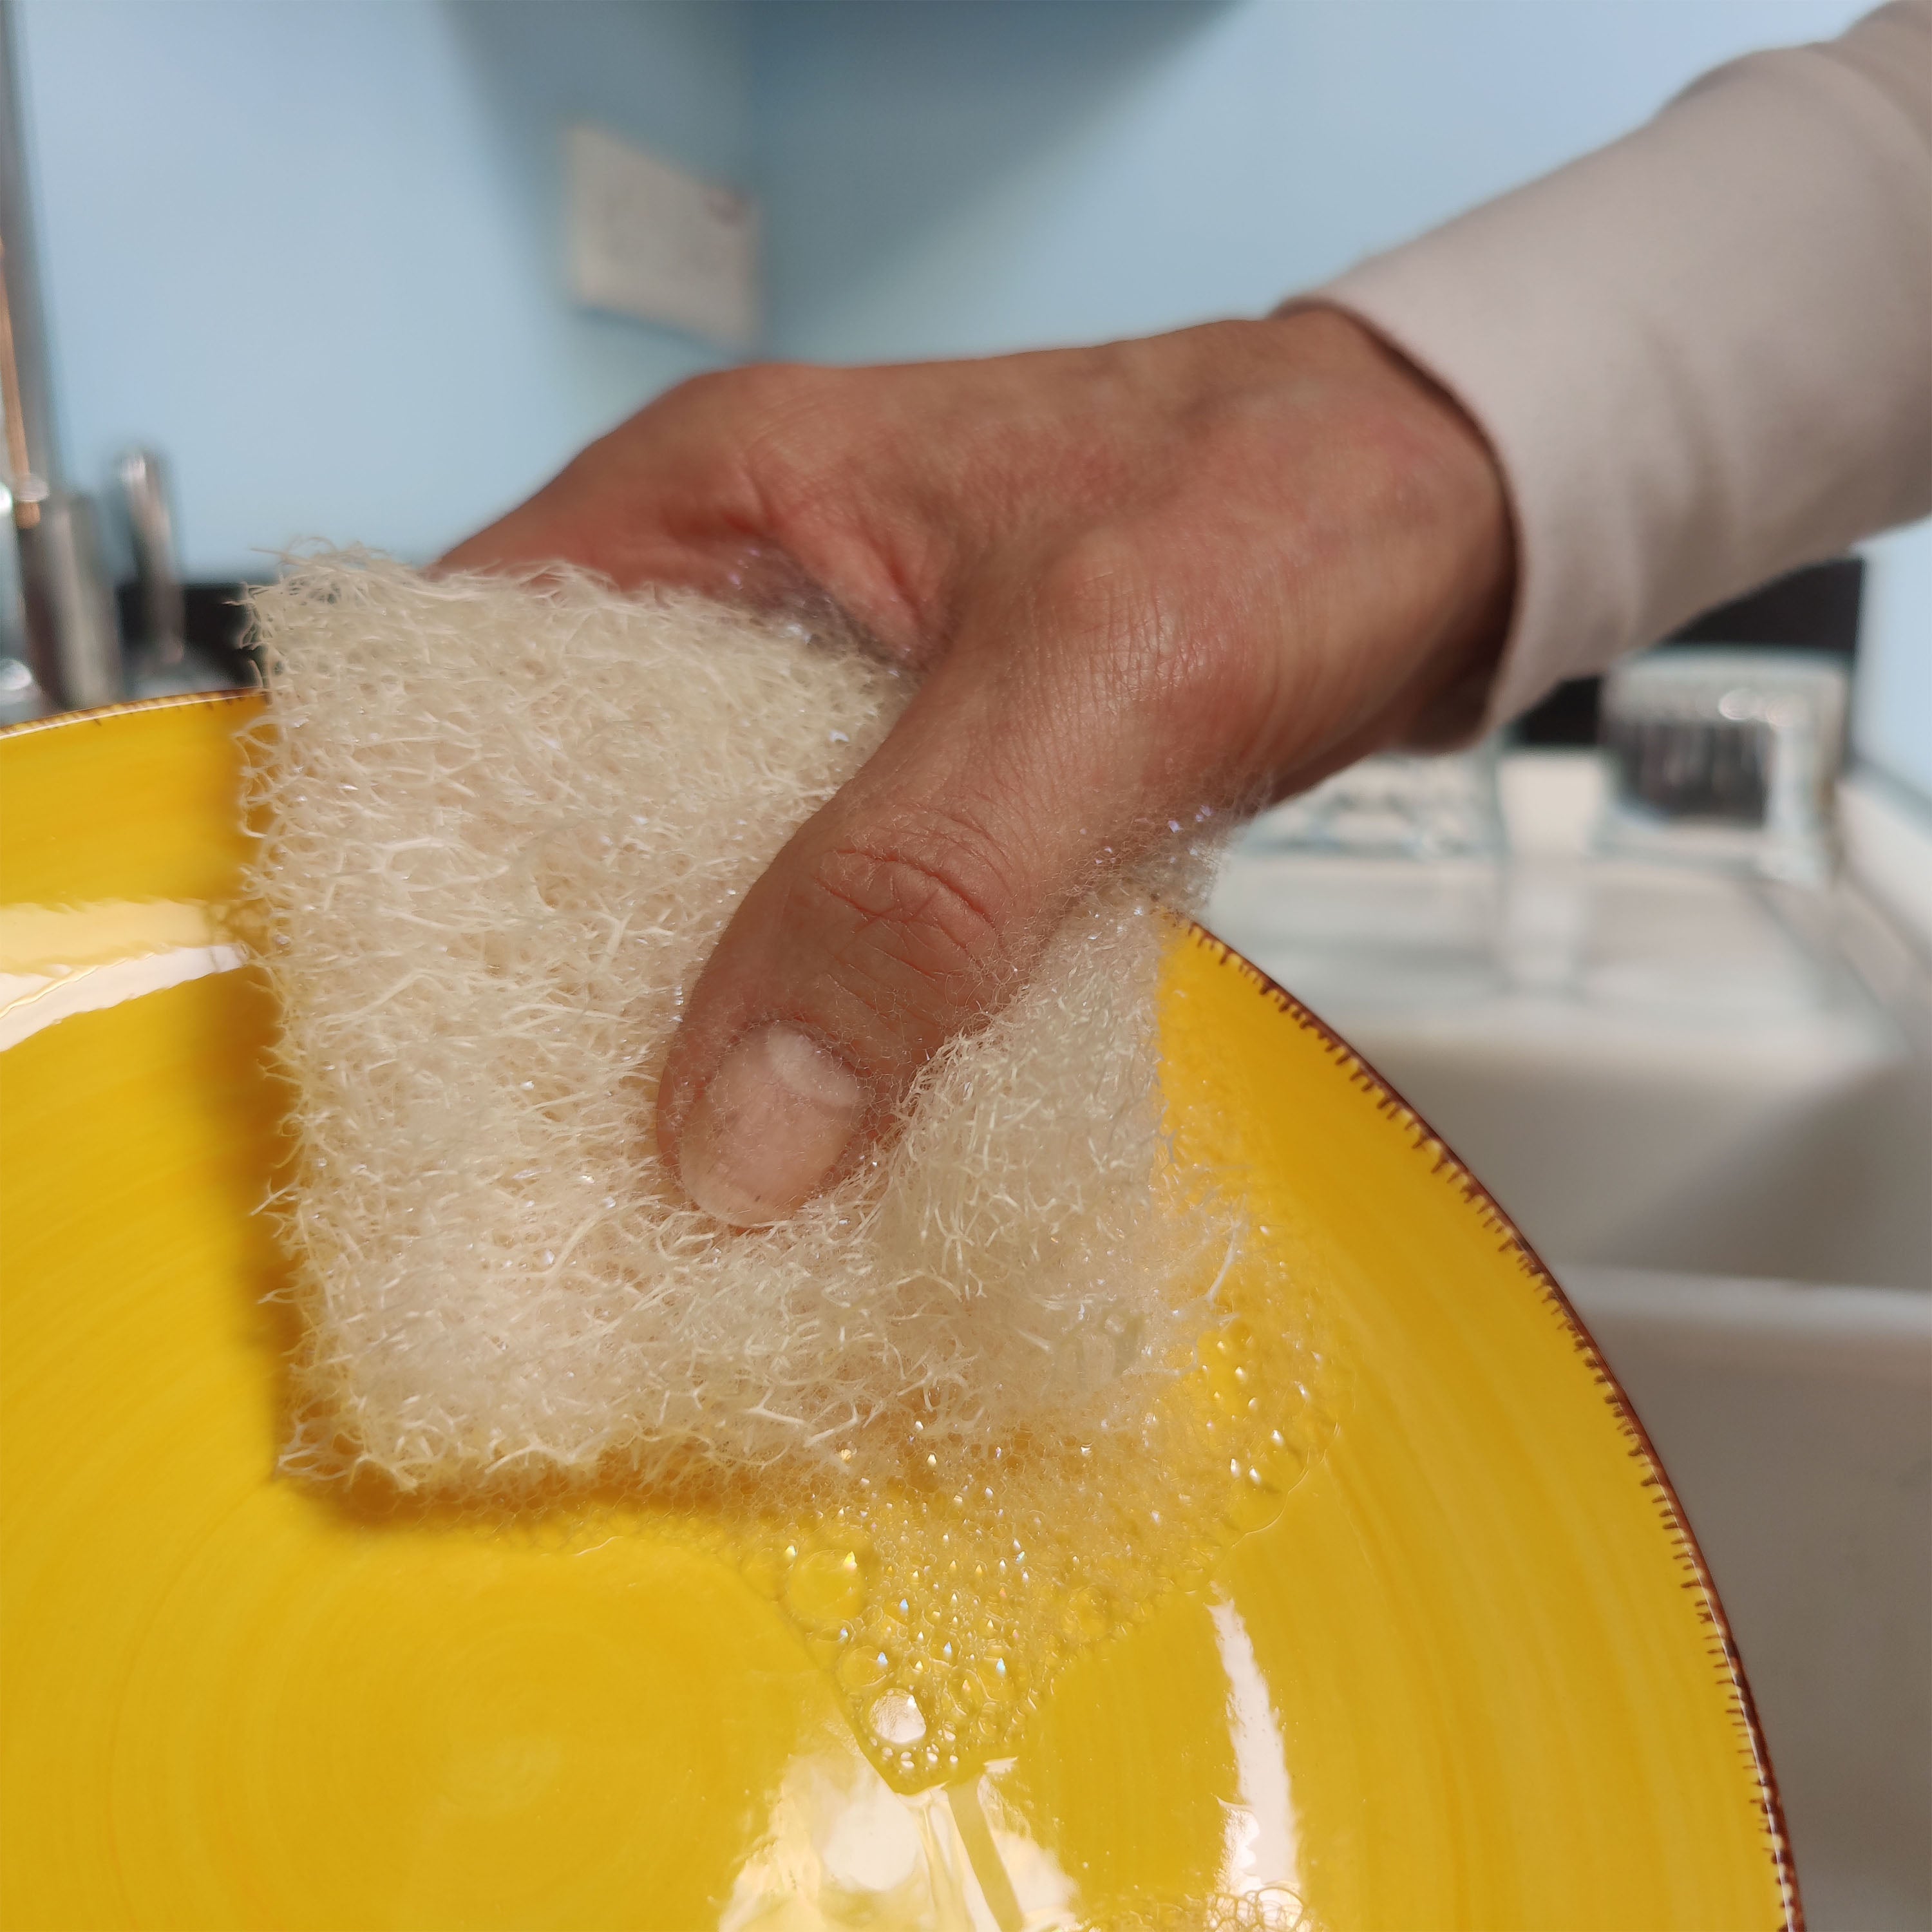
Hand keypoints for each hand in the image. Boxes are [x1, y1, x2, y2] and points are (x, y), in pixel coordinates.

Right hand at [440, 309, 1512, 1225]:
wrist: (1452, 512)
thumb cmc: (1280, 510)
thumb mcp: (1082, 690)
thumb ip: (909, 898)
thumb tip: (728, 1145)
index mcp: (711, 501)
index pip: (475, 674)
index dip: (425, 848)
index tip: (417, 1031)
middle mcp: (747, 587)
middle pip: (577, 801)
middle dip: (565, 971)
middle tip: (542, 1158)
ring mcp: (843, 687)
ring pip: (714, 870)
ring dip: (710, 1012)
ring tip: (669, 1183)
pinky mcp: (936, 769)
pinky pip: (837, 905)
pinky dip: (831, 1008)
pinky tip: (826, 1123)